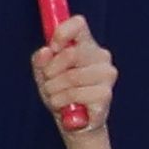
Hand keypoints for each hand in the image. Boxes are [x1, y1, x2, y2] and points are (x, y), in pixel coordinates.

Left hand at [29, 20, 121, 148]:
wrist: (75, 123)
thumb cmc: (60, 93)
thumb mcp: (44, 74)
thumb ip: (41, 60)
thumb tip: (46, 51)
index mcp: (86, 45)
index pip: (78, 24)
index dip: (62, 32)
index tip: (52, 47)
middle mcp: (101, 56)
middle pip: (70, 54)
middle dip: (51, 71)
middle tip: (48, 82)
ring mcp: (107, 75)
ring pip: (71, 77)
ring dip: (54, 90)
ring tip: (55, 97)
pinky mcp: (106, 94)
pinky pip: (75, 94)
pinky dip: (61, 102)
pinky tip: (65, 107)